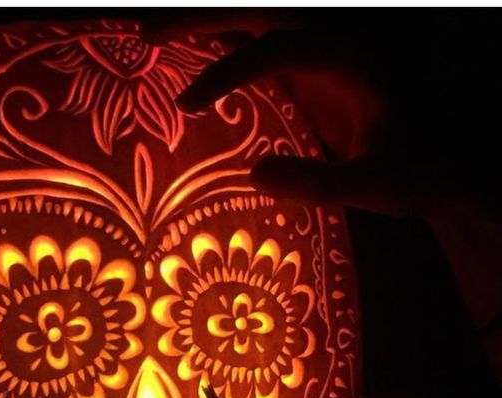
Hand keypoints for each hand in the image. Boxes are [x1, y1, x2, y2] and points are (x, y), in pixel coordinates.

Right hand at [141, 11, 498, 217]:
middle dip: (202, 20)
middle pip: (259, 16)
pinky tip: (196, 74)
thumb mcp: (372, 185)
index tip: (187, 102)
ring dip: (208, 30)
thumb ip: (319, 181)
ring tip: (154, 42)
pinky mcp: (315, 79)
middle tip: (146, 35)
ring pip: (257, 27)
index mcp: (352, 56)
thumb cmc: (417, 174)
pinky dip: (226, 56)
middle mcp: (335, 44)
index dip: (227, 71)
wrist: (446, 169)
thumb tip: (254, 174)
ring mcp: (324, 58)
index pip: (276, 48)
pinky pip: (263, 55)